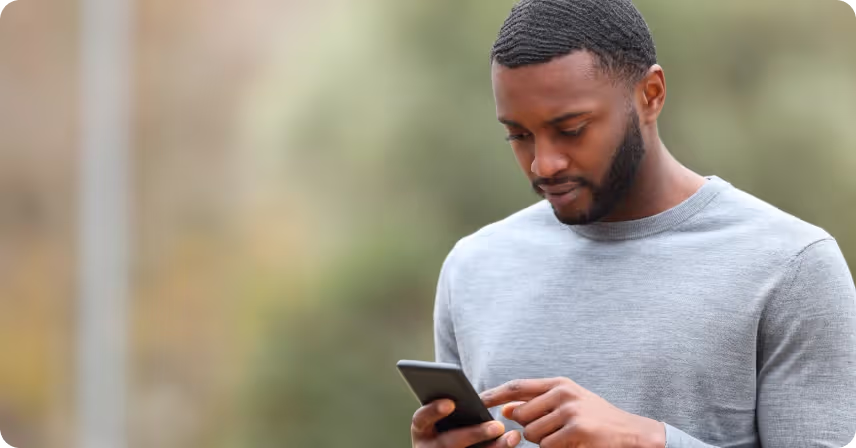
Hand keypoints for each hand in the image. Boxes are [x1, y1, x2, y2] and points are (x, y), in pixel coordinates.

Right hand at [411, 398, 522, 447]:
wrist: (446, 447)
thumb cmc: (448, 425)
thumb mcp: (442, 417)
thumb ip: (449, 406)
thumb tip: (463, 393)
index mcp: (421, 430)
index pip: (421, 419)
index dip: (433, 410)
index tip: (451, 403)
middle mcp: (427, 447)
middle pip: (448, 443)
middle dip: (474, 434)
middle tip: (497, 425)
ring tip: (512, 437)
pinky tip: (510, 443)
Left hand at [480, 378, 665, 447]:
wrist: (630, 432)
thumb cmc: (595, 418)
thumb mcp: (567, 404)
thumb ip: (537, 404)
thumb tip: (505, 408)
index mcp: (559, 383)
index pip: (517, 386)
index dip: (495, 394)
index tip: (477, 400)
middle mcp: (562, 392)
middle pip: (521, 414)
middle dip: (527, 429)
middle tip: (550, 431)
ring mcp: (570, 409)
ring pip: (532, 433)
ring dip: (544, 442)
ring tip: (565, 437)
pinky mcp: (576, 428)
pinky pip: (547, 445)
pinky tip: (572, 443)